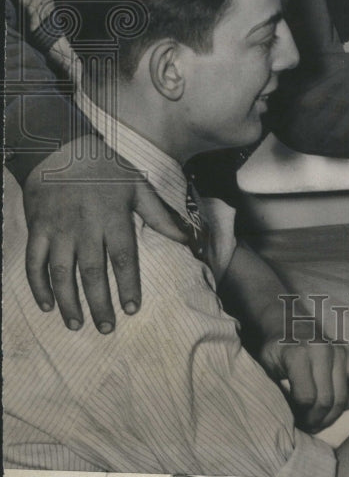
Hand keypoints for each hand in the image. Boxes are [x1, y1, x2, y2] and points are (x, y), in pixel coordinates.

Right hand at [23, 134, 187, 331]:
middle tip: (105, 328)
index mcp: (113, 218)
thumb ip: (161, 215)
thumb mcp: (138, 186)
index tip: (132, 309)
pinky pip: (34, 263)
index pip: (123, 258)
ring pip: (61, 273)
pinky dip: (38, 286)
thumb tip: (187, 238)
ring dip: (68, 302)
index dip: (127, 285)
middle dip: (99, 303)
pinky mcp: (37, 229)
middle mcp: (85, 227)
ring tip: (77, 324)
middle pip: (92, 273)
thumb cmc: (106, 167)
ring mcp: (58, 229)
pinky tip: (47, 305)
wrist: (61, 147)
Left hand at [259, 334, 348, 432]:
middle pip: (326, 401)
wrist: (289, 326)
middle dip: (315, 421)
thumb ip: (273, 393)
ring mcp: (341, 350)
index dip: (299, 416)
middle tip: (306, 426)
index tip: (292, 420)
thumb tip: (283, 425)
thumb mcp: (265, 370)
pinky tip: (335, 406)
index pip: (306, 398)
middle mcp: (323, 349)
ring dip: (331, 417)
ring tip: (317, 421)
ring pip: (343, 399)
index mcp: (299, 353)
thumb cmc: (275, 353)